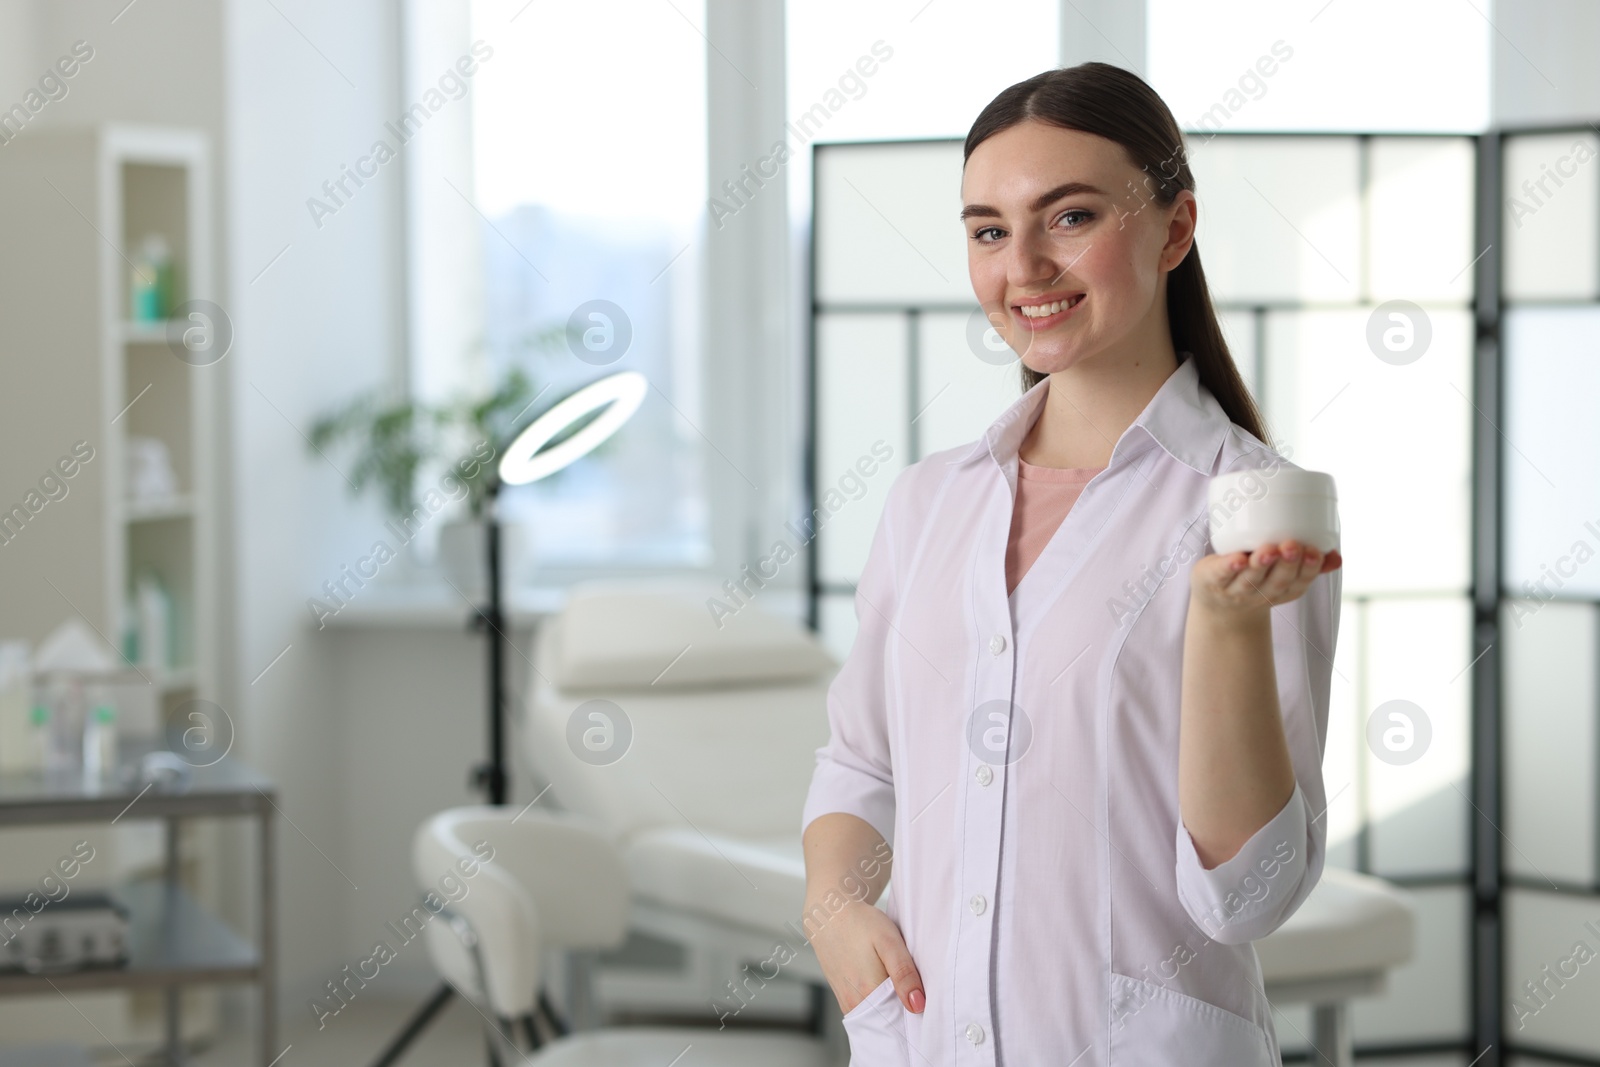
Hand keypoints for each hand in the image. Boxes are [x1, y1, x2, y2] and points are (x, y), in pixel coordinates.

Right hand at [805, 897, 925, 1015]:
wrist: (829, 914)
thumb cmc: (860, 923)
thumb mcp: (889, 941)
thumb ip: (904, 973)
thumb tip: (917, 1005)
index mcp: (868, 993)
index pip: (899, 1025)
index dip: (916, 1022)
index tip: (929, 1010)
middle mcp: (855, 1004)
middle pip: (888, 1025)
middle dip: (906, 1019)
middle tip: (920, 999)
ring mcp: (847, 1003)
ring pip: (878, 1019)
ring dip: (894, 1012)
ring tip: (905, 993)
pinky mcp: (844, 998)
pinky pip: (868, 1012)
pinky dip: (881, 1007)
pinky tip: (889, 990)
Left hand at [1189, 539, 1341, 621]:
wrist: (1217, 604)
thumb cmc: (1256, 579)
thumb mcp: (1284, 577)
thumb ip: (1309, 564)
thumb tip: (1336, 556)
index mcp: (1282, 590)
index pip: (1299, 582)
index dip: (1308, 568)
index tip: (1315, 552)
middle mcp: (1260, 593)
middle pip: (1276, 581)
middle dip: (1287, 564)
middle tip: (1293, 546)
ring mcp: (1235, 589)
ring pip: (1250, 578)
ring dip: (1261, 564)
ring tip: (1269, 549)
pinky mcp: (1212, 579)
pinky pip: (1221, 574)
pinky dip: (1229, 567)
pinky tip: (1237, 559)